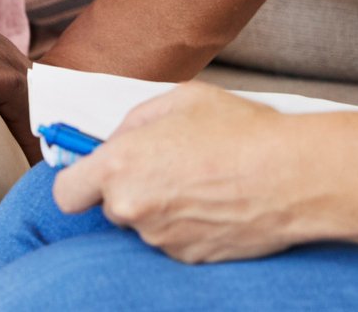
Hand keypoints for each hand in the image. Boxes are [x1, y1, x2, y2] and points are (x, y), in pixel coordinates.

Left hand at [54, 82, 300, 263]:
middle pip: (112, 206)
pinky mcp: (189, 258)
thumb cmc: (239, 130)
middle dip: (132, 187)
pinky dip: (189, 224)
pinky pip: (175, 239)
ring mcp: (161, 239)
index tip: (96, 171)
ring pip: (146, 223)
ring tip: (203, 179)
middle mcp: (132, 208)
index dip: (79, 181)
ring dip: (163, 206)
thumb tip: (121, 139)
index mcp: (120, 166)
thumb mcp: (180, 99)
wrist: (291, 176)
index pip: (67, 192)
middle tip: (169, 164)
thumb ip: (136, 121)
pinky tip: (216, 201)